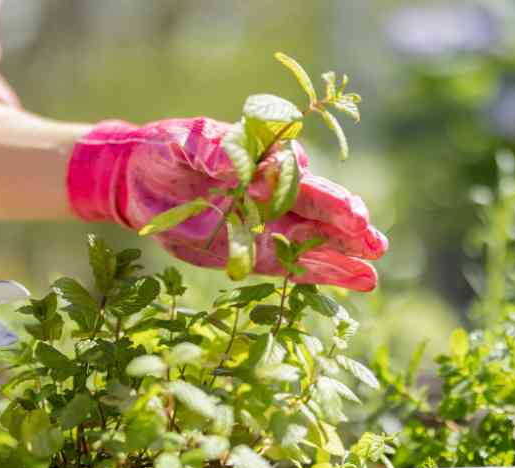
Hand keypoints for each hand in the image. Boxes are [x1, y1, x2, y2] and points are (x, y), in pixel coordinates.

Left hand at [66, 118, 386, 290]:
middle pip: (317, 205)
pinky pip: (295, 264)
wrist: (140, 179)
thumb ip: (210, 149)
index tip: (327, 206)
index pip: (298, 173)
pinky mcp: (258, 252)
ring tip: (373, 265)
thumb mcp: (184, 141)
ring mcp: (269, 222)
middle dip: (344, 221)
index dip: (314, 191)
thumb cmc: (166, 149)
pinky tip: (360, 279)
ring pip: (314, 238)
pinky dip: (325, 272)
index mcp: (263, 158)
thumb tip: (235, 163)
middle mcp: (274, 190)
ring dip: (344, 252)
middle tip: (371, 236)